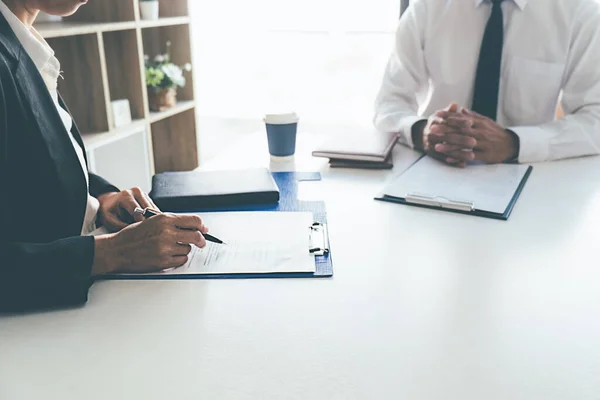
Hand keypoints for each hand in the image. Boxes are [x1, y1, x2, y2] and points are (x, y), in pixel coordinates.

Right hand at [92, 213, 209, 274]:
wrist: (117, 249)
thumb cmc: (133, 235)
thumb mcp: (152, 220)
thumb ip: (172, 222)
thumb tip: (194, 226)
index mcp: (164, 219)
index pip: (194, 220)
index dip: (202, 226)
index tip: (204, 230)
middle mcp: (166, 232)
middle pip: (196, 236)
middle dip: (201, 240)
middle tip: (201, 242)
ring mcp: (165, 247)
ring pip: (188, 249)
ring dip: (184, 249)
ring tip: (171, 248)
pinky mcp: (163, 261)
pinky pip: (181, 260)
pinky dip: (178, 259)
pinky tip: (168, 255)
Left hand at [97, 187, 159, 232]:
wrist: (109, 201)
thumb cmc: (109, 212)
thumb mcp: (110, 220)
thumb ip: (122, 226)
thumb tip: (136, 233)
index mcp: (126, 196)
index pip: (139, 212)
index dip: (140, 224)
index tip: (141, 233)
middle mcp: (136, 192)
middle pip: (149, 210)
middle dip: (148, 222)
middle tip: (146, 233)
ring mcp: (143, 193)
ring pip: (154, 210)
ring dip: (151, 219)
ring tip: (146, 228)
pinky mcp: (148, 197)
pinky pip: (154, 209)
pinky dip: (152, 217)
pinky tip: (148, 223)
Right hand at [413, 103, 473, 167]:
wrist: (421, 135)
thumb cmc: (436, 123)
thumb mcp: (440, 116)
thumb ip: (449, 112)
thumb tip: (455, 105)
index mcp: (435, 122)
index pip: (448, 121)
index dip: (459, 122)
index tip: (471, 123)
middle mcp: (432, 133)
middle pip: (448, 137)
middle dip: (461, 140)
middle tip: (474, 142)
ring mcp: (432, 145)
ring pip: (447, 150)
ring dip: (459, 154)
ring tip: (472, 156)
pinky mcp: (433, 154)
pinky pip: (444, 159)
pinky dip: (454, 162)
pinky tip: (463, 164)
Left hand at [431, 108, 519, 163]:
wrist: (511, 145)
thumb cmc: (496, 132)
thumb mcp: (486, 122)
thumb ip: (473, 116)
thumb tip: (462, 109)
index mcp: (479, 123)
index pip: (462, 118)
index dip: (449, 116)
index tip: (437, 114)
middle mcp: (480, 132)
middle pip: (460, 130)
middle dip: (446, 130)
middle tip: (432, 129)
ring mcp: (482, 144)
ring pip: (464, 144)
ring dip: (449, 145)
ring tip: (436, 146)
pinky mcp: (484, 155)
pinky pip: (470, 156)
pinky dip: (459, 157)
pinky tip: (448, 158)